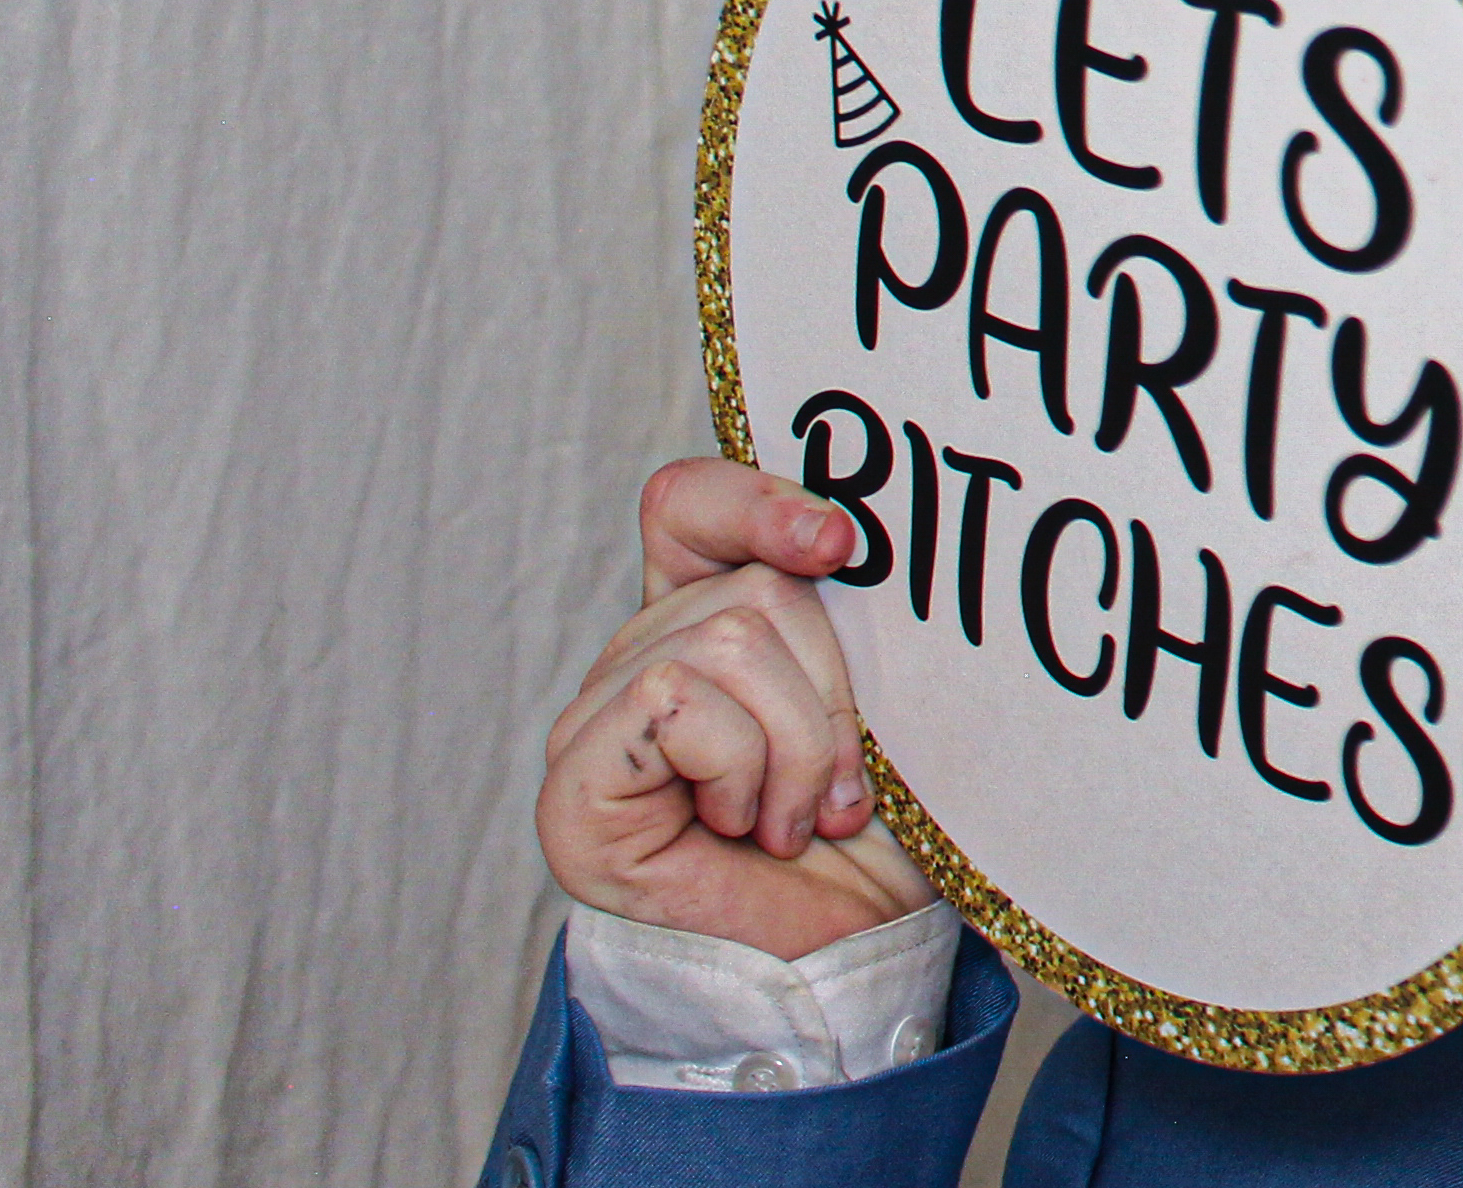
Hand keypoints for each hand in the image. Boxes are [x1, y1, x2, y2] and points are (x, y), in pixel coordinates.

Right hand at [537, 459, 935, 959]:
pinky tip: (743, 829)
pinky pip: (672, 699)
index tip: (841, 545)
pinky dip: (741, 765)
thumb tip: (864, 530)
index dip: (757, 500)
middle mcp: (641, 660)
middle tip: (843, 785)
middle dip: (832, 689)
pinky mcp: (574, 782)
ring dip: (798, 744)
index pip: (688, 505)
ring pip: (723, 638)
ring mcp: (596, 720)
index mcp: (707, 623)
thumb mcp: (888, 705)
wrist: (845, 962)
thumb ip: (862, 618)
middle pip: (748, 585)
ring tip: (795, 817)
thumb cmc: (873, 841)